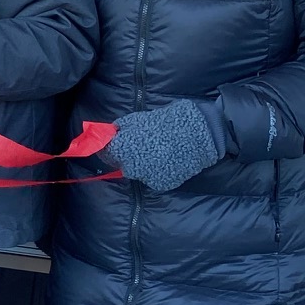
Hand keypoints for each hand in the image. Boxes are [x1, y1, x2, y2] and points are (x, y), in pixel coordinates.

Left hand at [102, 100, 222, 192]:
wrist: (197, 134)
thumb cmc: (166, 122)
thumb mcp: (138, 119)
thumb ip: (120, 129)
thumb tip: (110, 133)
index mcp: (123, 149)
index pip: (107, 153)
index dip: (109, 148)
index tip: (114, 144)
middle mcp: (131, 167)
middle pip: (122, 164)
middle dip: (126, 156)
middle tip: (139, 146)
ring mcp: (146, 178)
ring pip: (137, 173)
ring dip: (141, 165)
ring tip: (156, 151)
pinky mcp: (161, 185)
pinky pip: (152, 179)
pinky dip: (155, 172)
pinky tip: (166, 160)